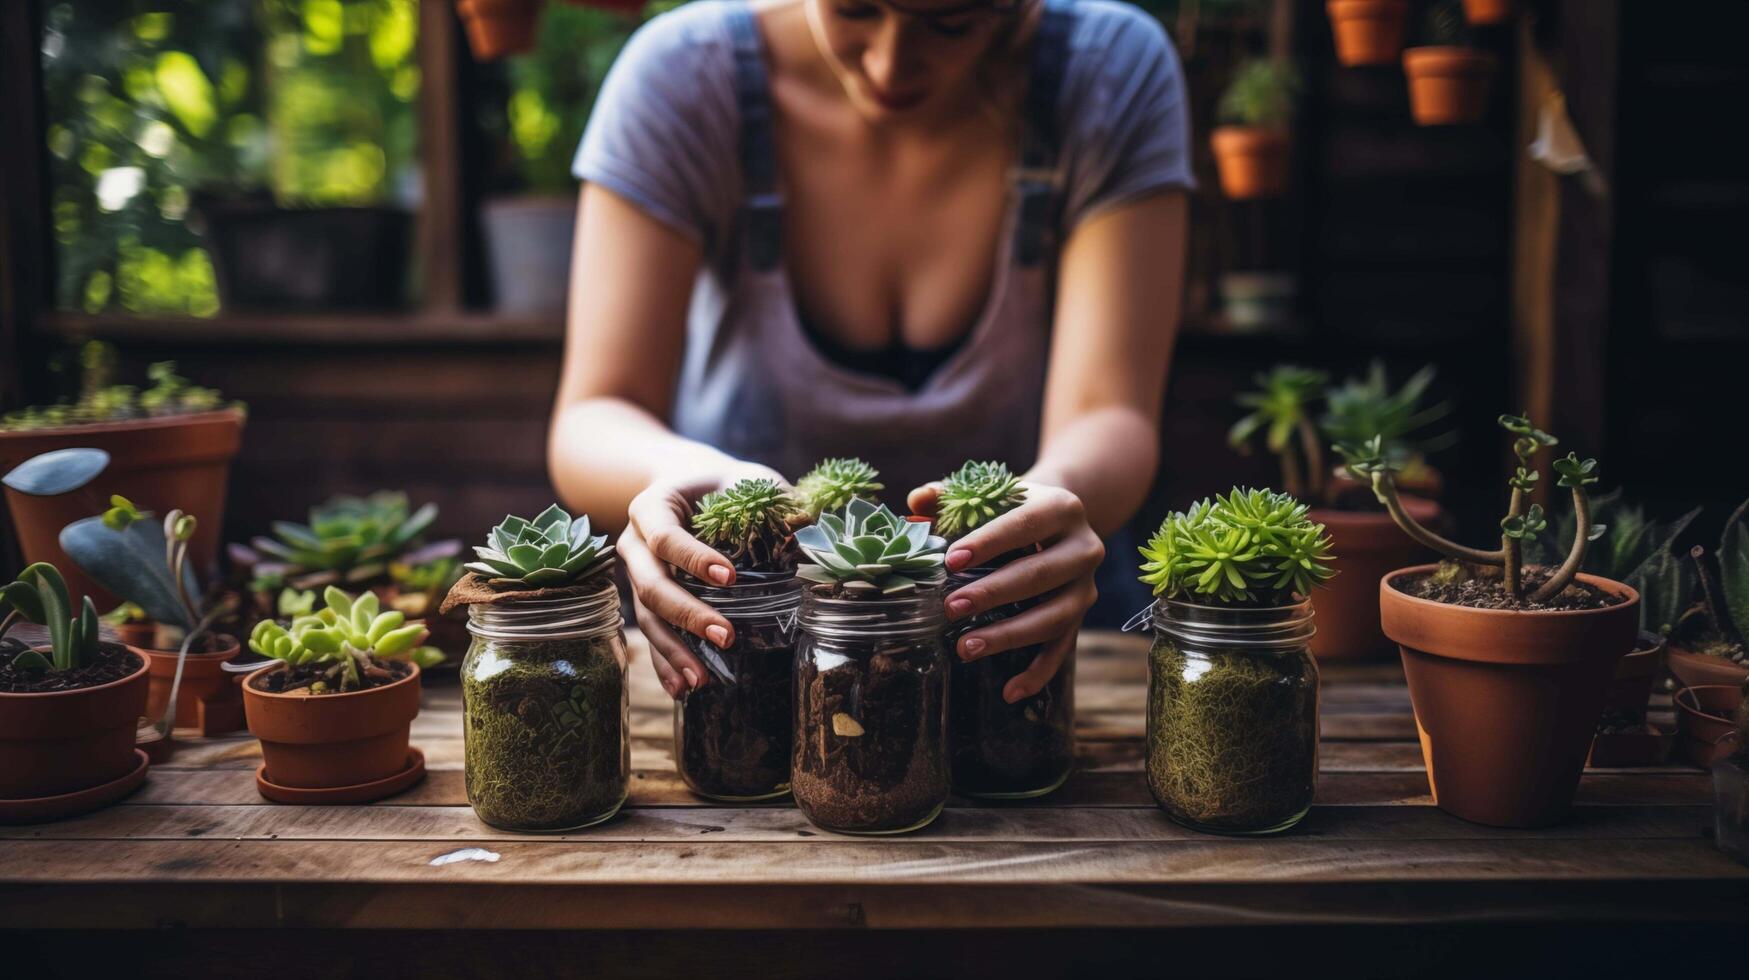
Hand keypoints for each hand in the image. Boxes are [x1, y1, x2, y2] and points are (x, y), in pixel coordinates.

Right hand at [621, 464, 784, 699]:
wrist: (691, 487)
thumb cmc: (725, 484)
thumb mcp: (748, 481)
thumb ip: (776, 501)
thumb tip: (813, 533)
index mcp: (652, 506)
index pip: (665, 536)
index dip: (693, 558)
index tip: (730, 577)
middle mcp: (634, 543)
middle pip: (651, 584)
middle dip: (688, 614)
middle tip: (727, 636)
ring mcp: (636, 575)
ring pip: (647, 617)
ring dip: (674, 650)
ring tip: (701, 680)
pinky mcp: (646, 600)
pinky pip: (651, 635)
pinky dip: (665, 663)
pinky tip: (683, 690)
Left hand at [907, 480, 1102, 702]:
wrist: (1058, 518)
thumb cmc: (1010, 506)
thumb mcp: (989, 493)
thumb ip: (952, 495)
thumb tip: (918, 499)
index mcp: (1063, 507)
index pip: (1026, 524)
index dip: (990, 542)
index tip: (952, 561)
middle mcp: (1084, 547)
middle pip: (1041, 574)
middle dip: (994, 593)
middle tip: (951, 607)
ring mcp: (1086, 585)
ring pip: (1054, 617)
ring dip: (1009, 635)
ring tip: (966, 647)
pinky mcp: (1081, 615)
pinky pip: (1062, 648)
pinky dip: (1038, 672)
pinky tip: (1010, 691)